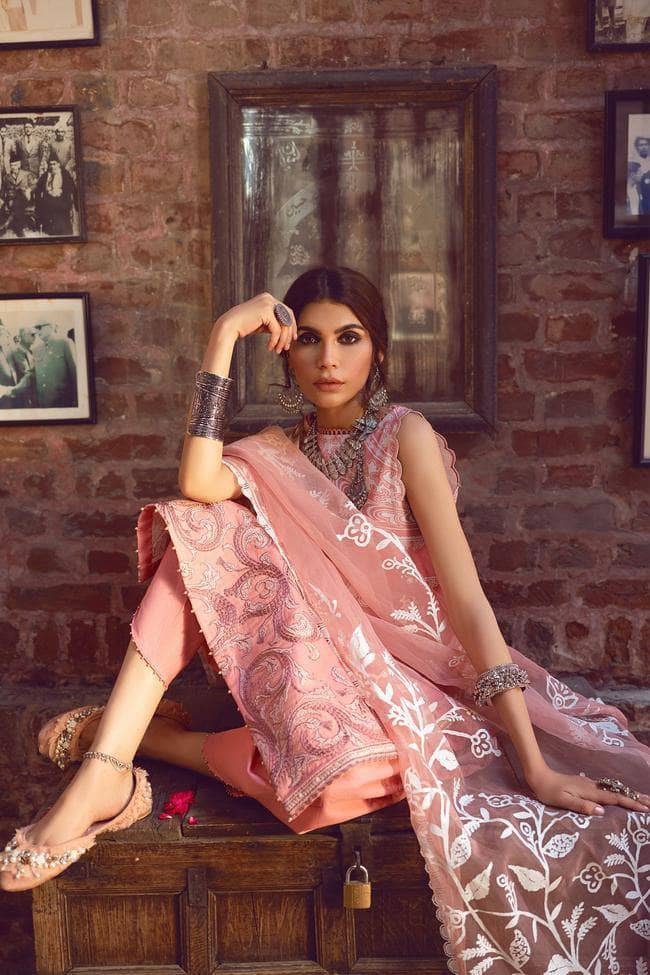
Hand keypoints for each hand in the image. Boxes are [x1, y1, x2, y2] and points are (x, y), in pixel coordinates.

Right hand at [214, 292, 296, 355]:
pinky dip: (275, 340)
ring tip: (278, 350)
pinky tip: (270, 347)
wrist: (229, 326)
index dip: (292, 325)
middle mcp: (269, 298)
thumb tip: (287, 330)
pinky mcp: (266, 311)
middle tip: (287, 347)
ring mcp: (268, 303)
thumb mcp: (262, 322)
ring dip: (282, 340)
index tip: (292, 338)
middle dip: (289, 333)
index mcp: (268, 299)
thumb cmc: (244, 326)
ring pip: (284, 324)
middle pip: (288, 317)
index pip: (287, 311)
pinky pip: (276, 329)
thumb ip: (273, 322)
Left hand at [525, 763, 649, 815]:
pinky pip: (607, 789)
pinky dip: (618, 793)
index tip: (645, 808)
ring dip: (628, 795)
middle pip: (618, 792)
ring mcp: (589, 784)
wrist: (539, 776)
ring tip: (642, 800)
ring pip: (613, 790)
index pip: (614, 799)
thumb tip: (602, 811)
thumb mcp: (563, 801)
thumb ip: (582, 806)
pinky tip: (620, 796)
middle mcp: (592, 786)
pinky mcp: (586, 785)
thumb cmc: (549, 791)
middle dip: (635, 797)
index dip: (630, 803)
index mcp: (589, 792)